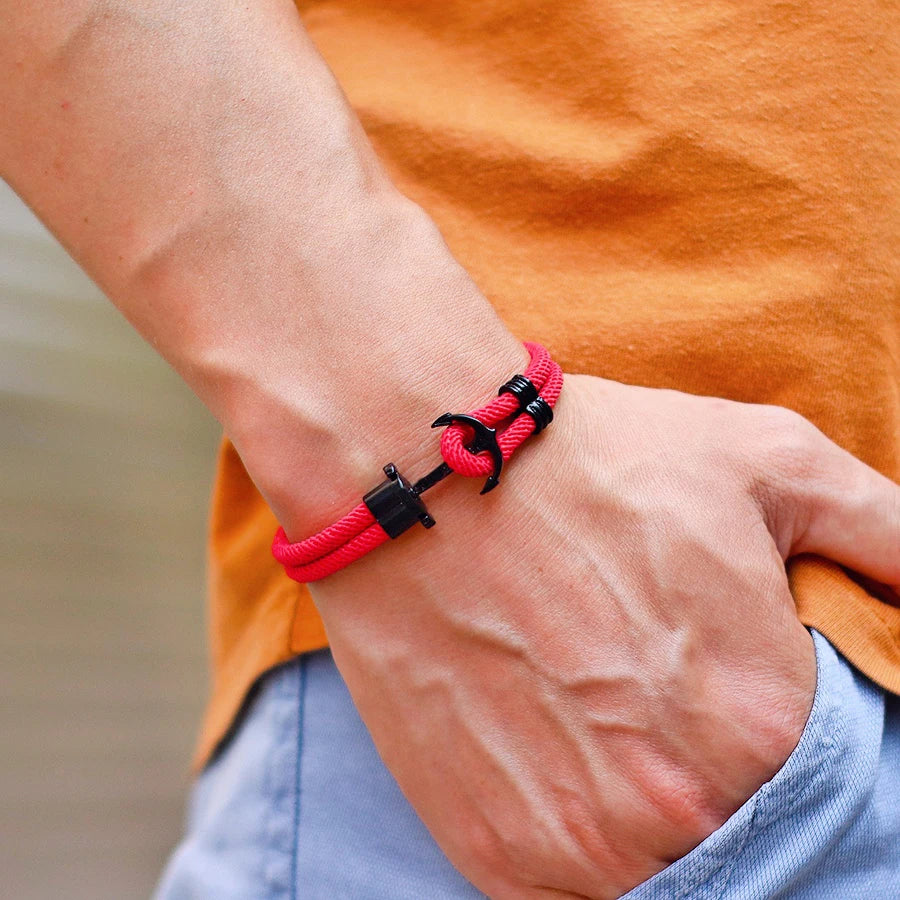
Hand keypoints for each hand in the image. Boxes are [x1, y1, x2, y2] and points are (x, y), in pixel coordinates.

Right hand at [302, 373, 899, 898]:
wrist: (420, 476)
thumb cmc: (591, 461)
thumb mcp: (768, 463)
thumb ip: (893, 535)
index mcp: (763, 723)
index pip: (831, 788)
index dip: (782, 730)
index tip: (733, 690)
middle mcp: (677, 808)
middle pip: (741, 834)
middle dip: (715, 770)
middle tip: (656, 691)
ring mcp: (577, 843)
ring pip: (655, 871)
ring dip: (644, 810)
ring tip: (603, 714)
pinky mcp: (492, 850)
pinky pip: (566, 882)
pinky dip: (573, 827)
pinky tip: (552, 739)